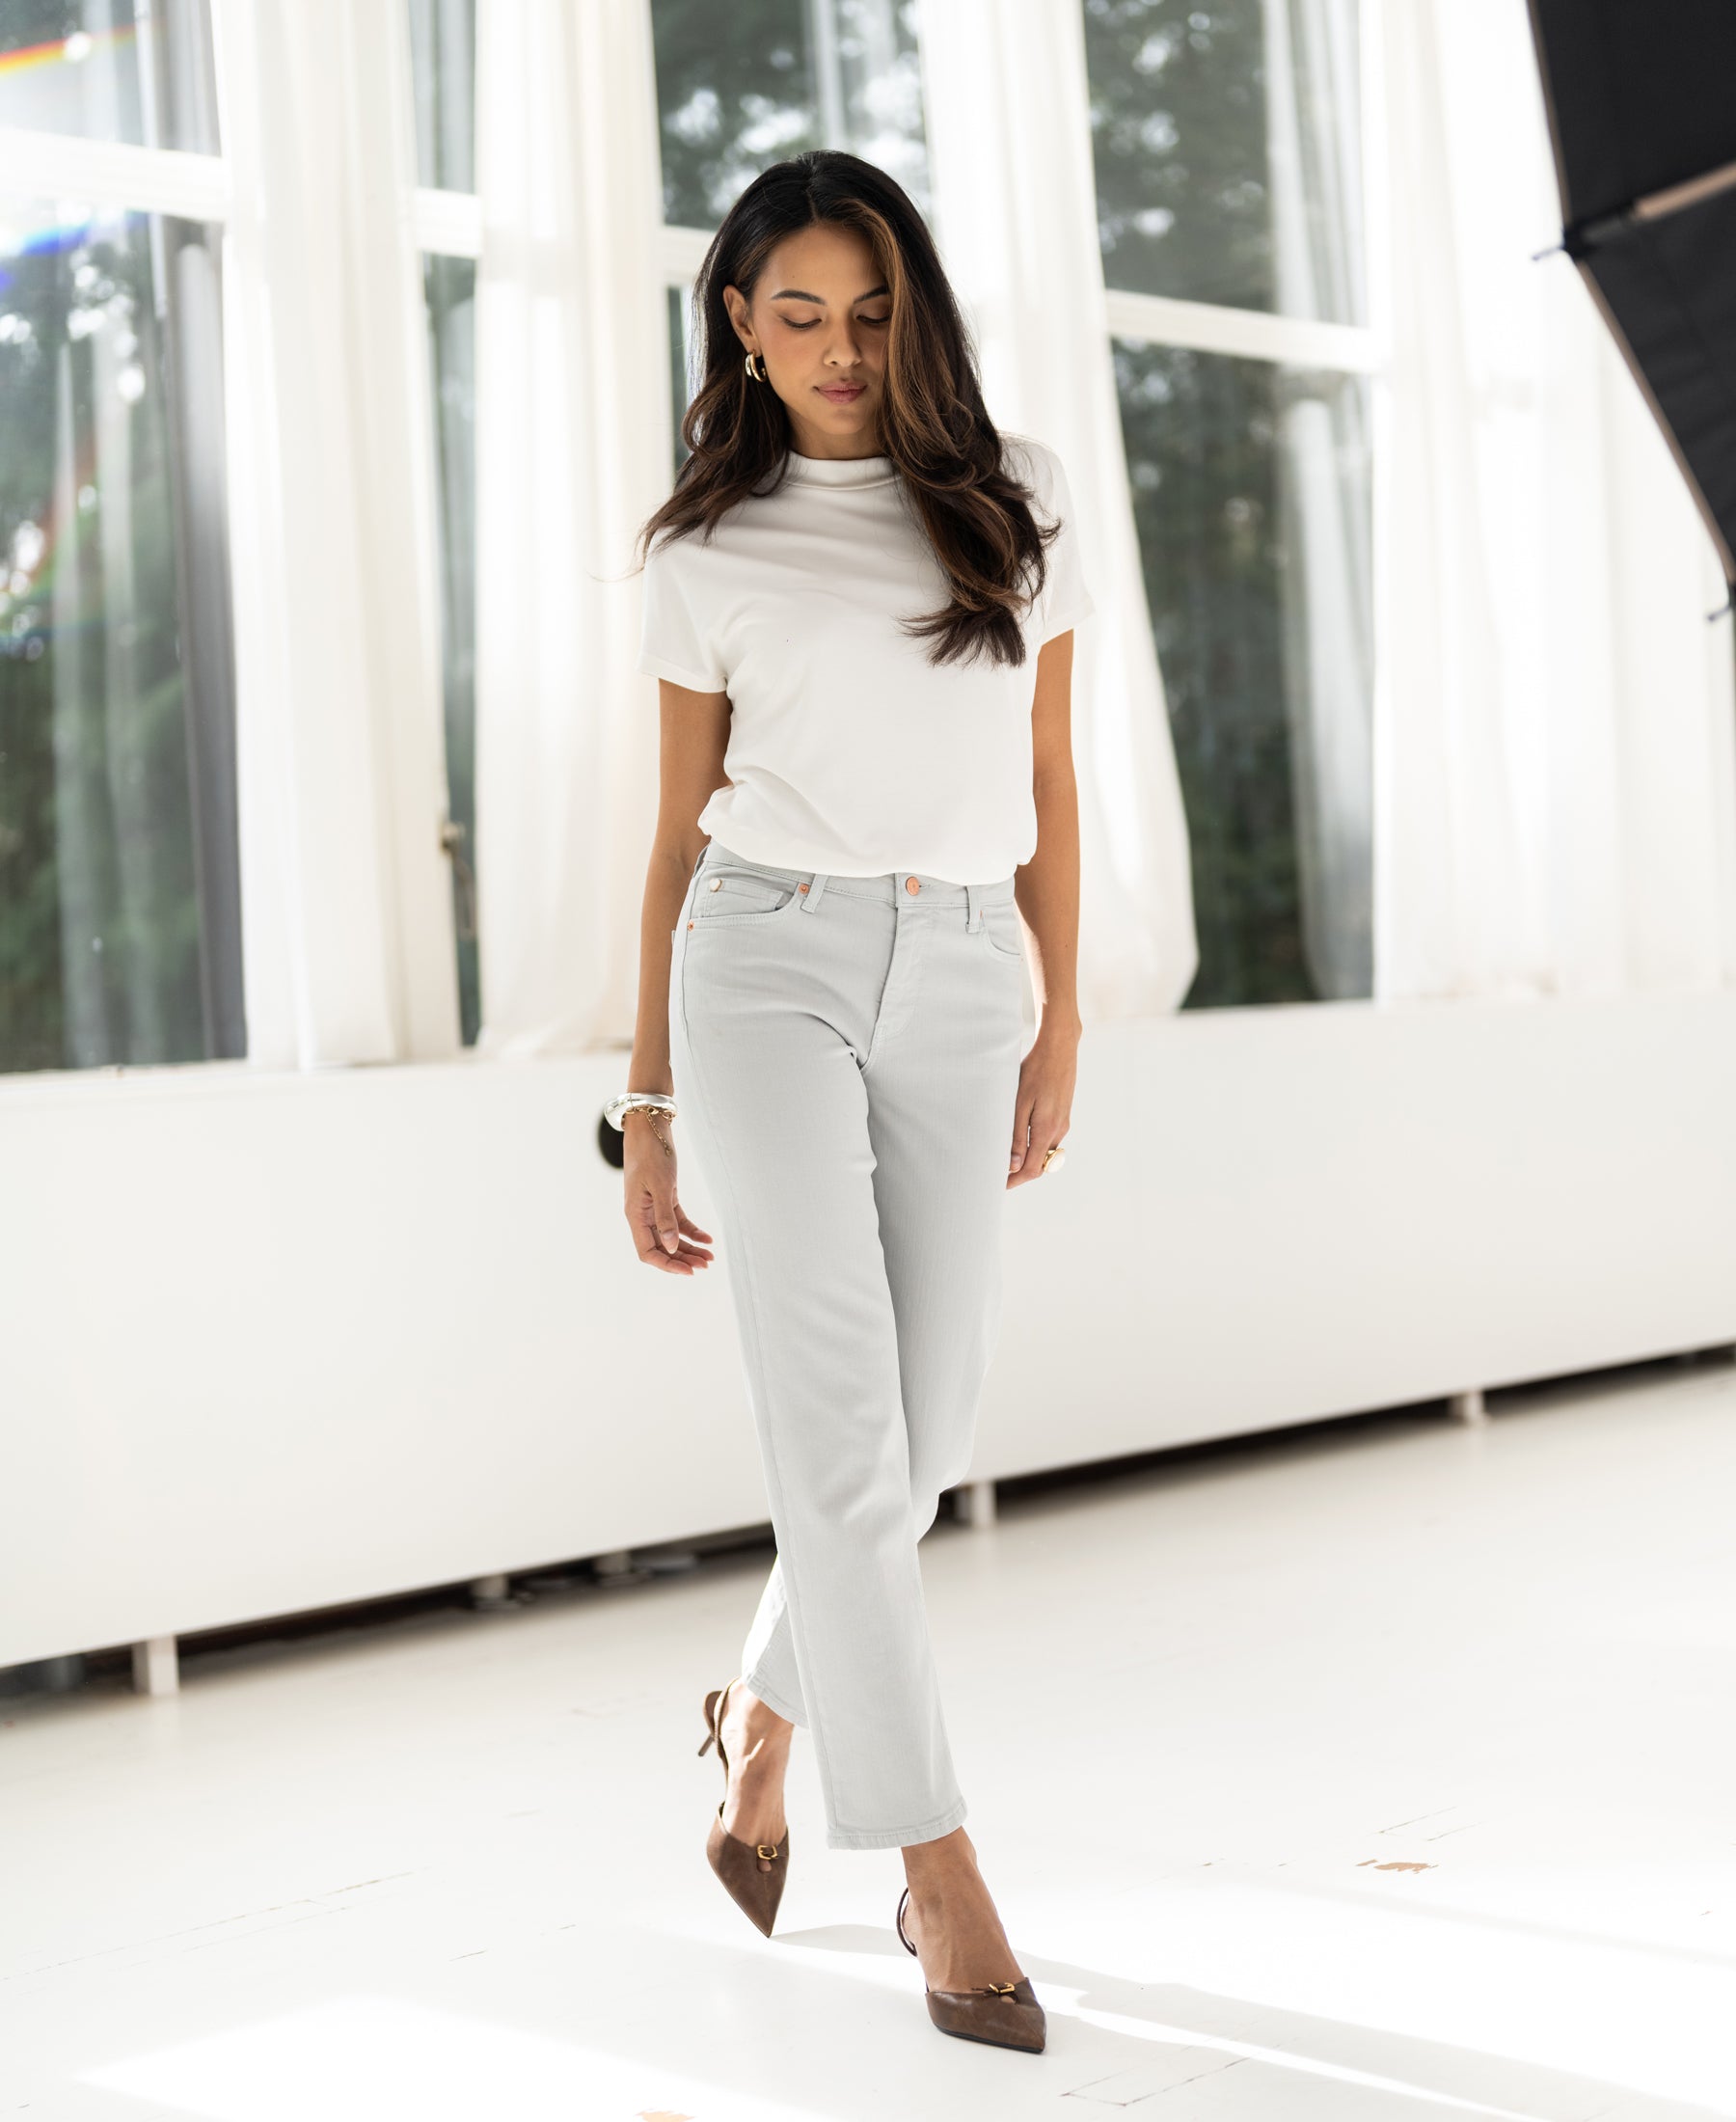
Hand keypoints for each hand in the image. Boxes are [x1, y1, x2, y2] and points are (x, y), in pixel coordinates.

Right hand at [623, 1110, 714, 1273]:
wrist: (650, 1127)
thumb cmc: (651, 1153)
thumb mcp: (661, 1185)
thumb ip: (665, 1218)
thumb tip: (670, 1247)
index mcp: (635, 1215)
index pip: (647, 1252)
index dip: (667, 1264)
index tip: (688, 1270)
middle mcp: (642, 1215)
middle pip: (661, 1248)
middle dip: (682, 1259)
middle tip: (705, 1266)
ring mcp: (653, 1207)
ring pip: (671, 1237)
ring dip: (689, 1248)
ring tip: (710, 1258)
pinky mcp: (665, 1198)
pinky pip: (678, 1222)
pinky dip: (692, 1232)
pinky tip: (708, 1239)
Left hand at [1007, 1017, 1077, 1188]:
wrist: (1059, 1048)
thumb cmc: (1035, 1071)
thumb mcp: (1019, 1103)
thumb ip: (1016, 1135)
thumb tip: (1013, 1165)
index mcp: (1046, 1130)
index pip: (1032, 1169)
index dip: (1015, 1180)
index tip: (999, 1184)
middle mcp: (1059, 1130)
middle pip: (1040, 1164)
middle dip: (1020, 1172)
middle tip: (997, 1171)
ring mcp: (1063, 1122)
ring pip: (1045, 1151)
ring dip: (1027, 1157)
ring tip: (1005, 1153)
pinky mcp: (1063, 1114)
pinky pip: (1049, 1138)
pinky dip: (1035, 1144)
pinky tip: (1020, 1134)